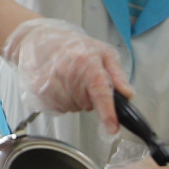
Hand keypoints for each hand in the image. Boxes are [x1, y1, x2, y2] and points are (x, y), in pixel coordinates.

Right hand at [2, 17, 130, 133]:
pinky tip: (61, 85)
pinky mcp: (40, 92)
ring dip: (75, 100)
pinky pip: (59, 108)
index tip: (112, 128)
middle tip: (84, 79)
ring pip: (73, 108)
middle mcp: (68, 74)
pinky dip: (63, 101)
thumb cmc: (75, 46)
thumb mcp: (103, 52)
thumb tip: (128, 94)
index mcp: (87, 63)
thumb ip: (117, 74)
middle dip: (89, 97)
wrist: (41, 40)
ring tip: (71, 80)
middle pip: (87, 104)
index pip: (100, 92)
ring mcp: (51, 83)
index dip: (107, 112)